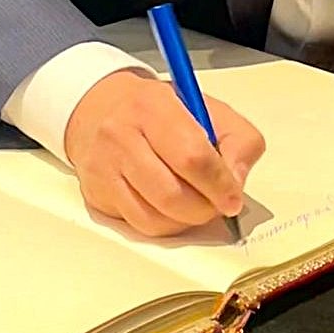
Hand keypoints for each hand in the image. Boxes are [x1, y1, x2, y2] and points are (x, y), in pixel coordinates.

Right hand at [64, 70, 265, 236]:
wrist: (98, 108)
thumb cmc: (157, 111)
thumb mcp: (205, 107)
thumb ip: (237, 139)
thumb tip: (236, 181)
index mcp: (153, 107)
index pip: (192, 156)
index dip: (219, 184)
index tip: (232, 196)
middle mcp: (122, 135)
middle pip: (172, 194)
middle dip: (204, 209)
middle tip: (216, 203)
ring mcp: (104, 167)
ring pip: (155, 218)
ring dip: (185, 221)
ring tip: (195, 204)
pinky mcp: (97, 193)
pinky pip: (138, 226)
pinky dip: (164, 225)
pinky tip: (171, 208)